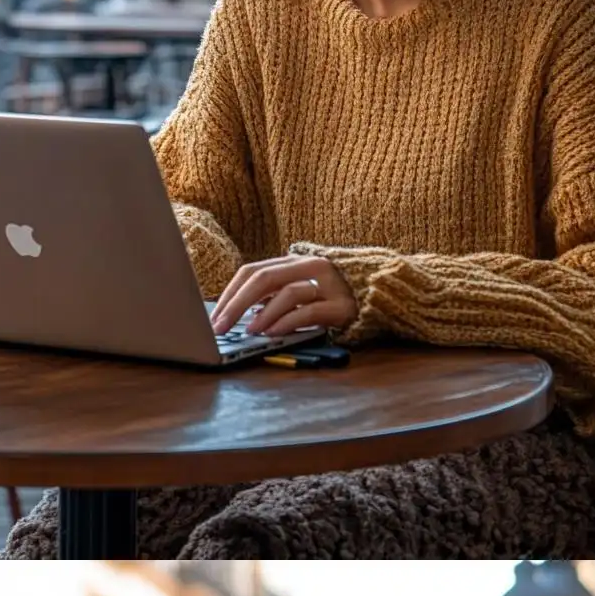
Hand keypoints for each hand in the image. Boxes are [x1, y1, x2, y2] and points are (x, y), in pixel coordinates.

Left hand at [212, 255, 357, 339]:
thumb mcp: (298, 292)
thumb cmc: (330, 299)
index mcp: (293, 262)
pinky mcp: (342, 306)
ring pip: (288, 292)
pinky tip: (273, 332)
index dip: (230, 294)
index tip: (213, 316)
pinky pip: (310, 311)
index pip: (252, 271)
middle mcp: (310, 267)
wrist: (381, 297)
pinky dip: (287, 322)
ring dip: (263, 313)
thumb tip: (235, 316)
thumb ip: (271, 297)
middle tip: (220, 326)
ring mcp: (329, 284)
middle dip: (237, 304)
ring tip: (248, 330)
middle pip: (264, 278)